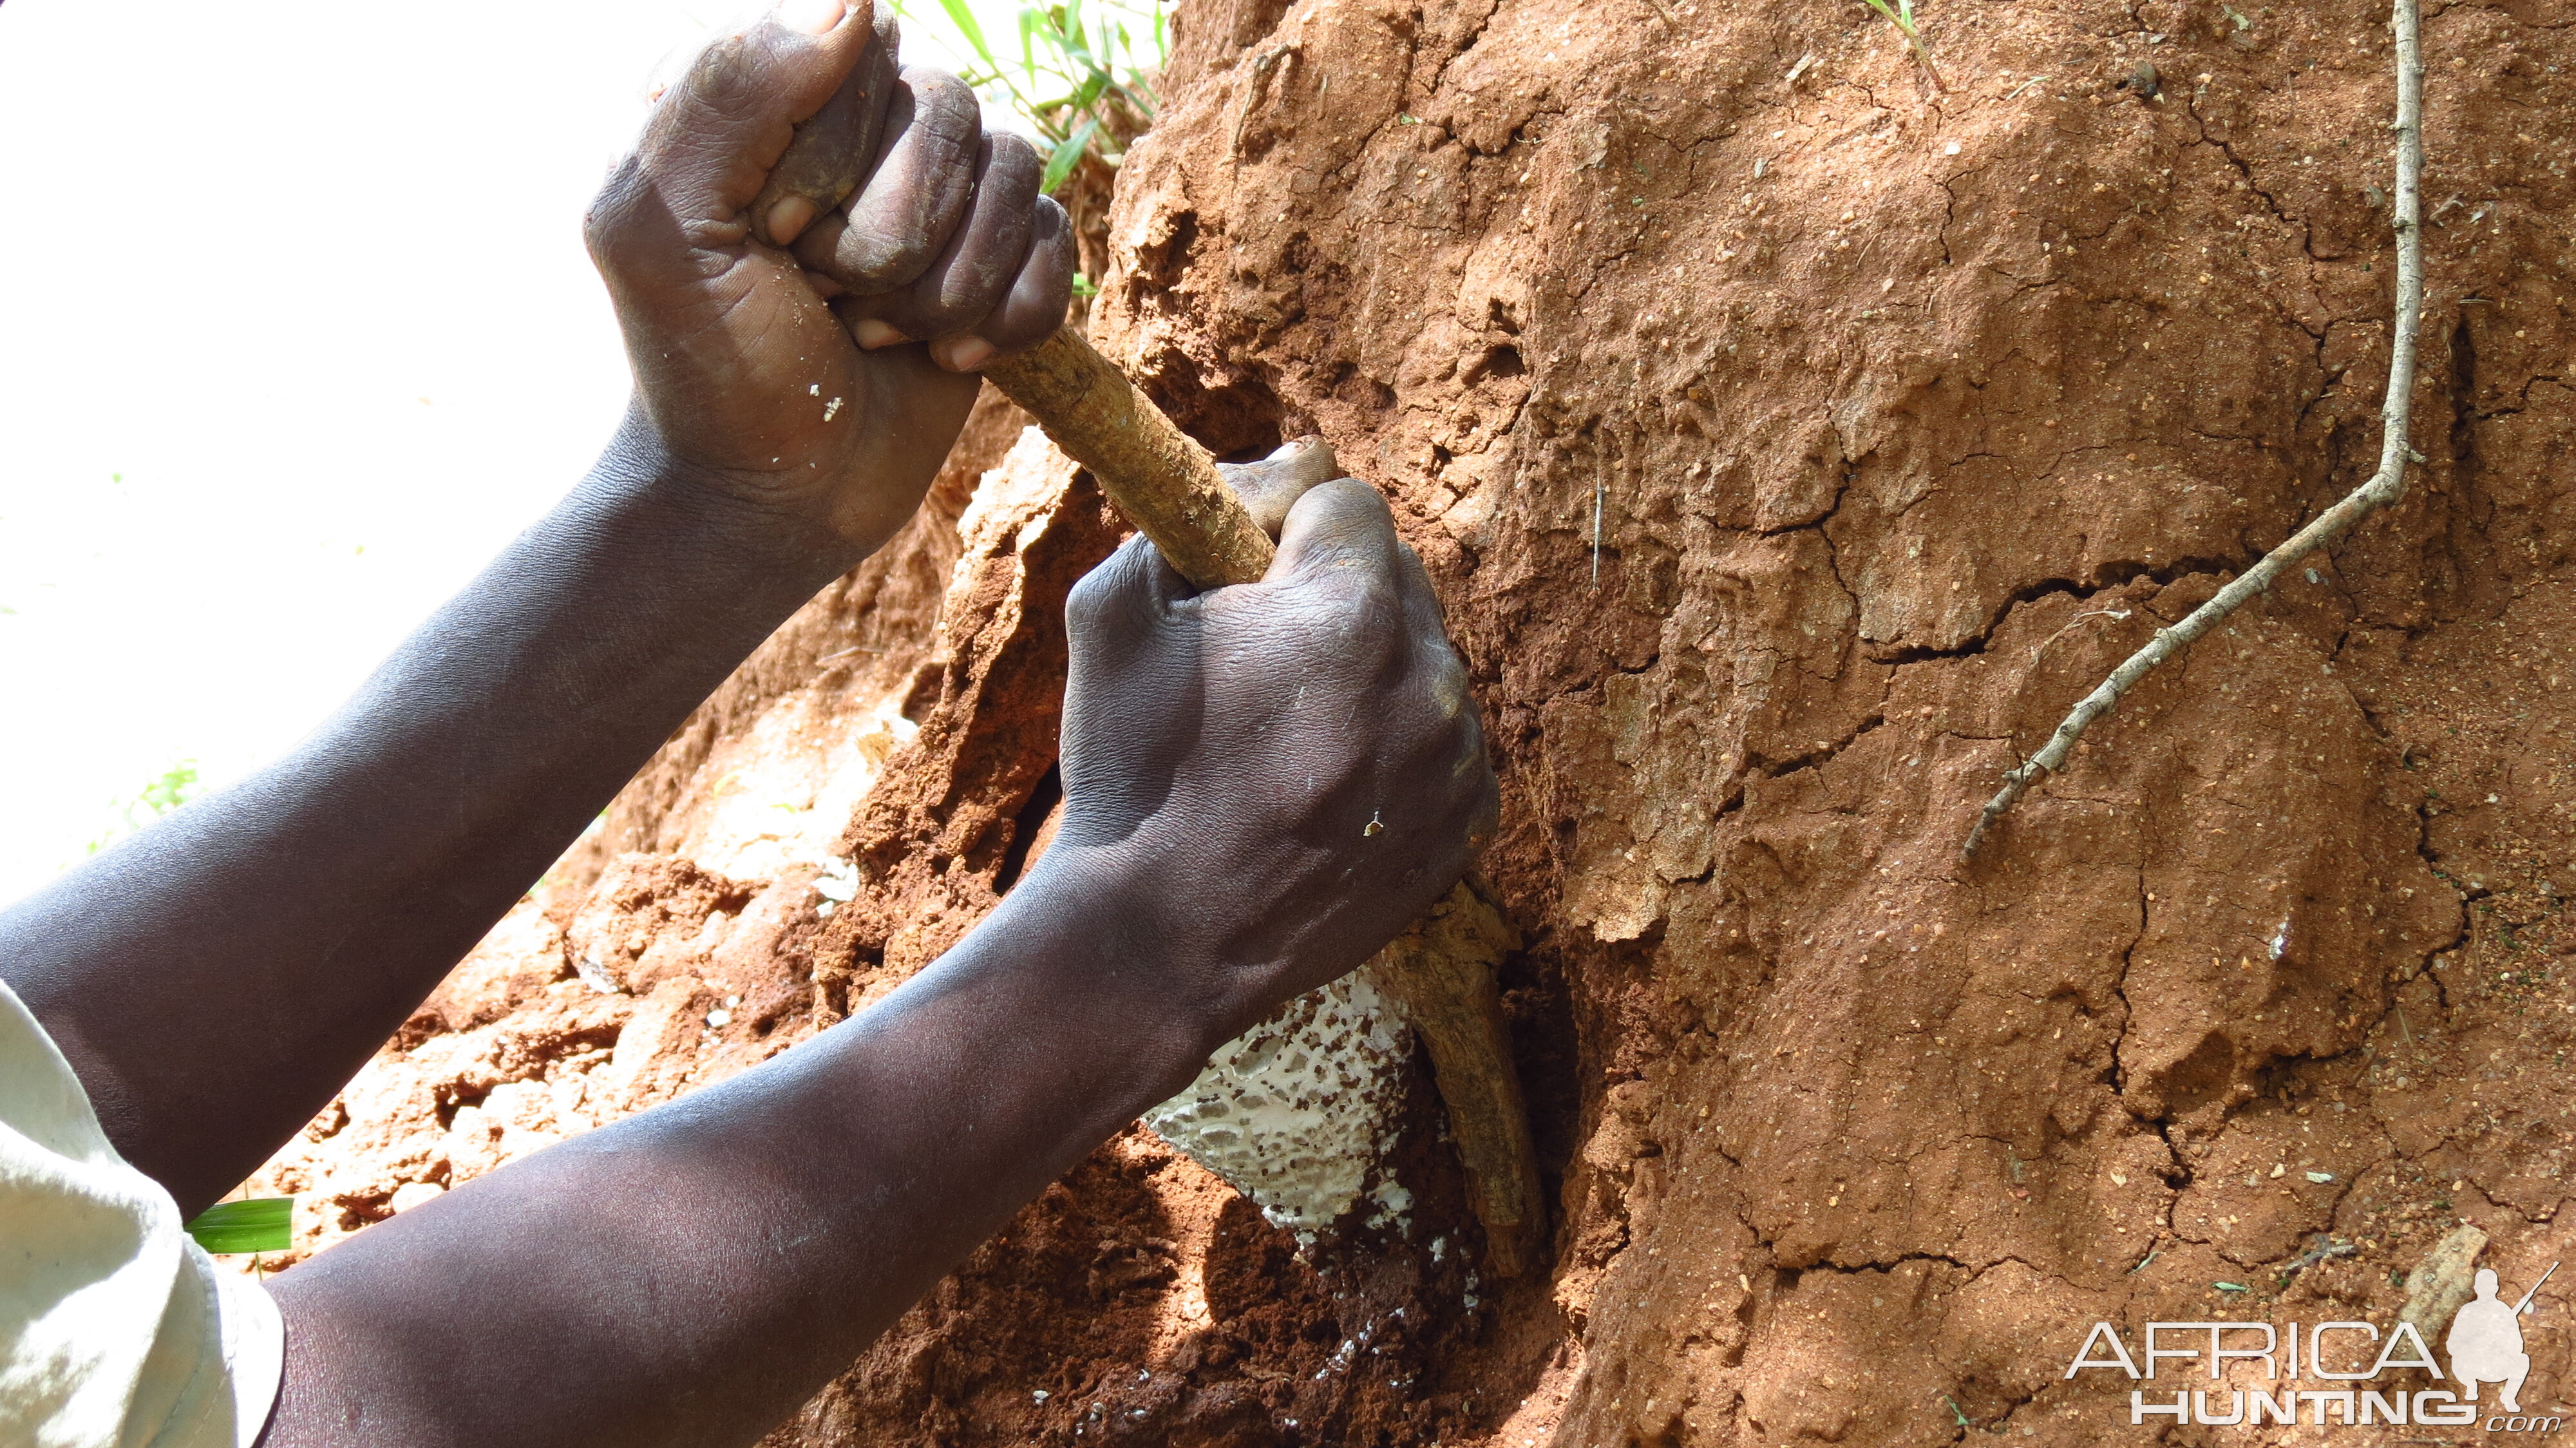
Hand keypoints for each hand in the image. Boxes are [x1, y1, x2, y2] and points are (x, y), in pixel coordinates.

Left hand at [584, 0, 1073, 549]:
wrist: (773, 499)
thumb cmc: (705, 371)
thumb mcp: (659, 230)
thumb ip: (725, 94)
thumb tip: (858, 0)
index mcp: (767, 94)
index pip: (859, 53)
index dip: (833, 162)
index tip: (770, 242)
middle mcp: (859, 124)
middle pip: (950, 109)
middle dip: (894, 236)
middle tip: (828, 298)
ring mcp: (937, 192)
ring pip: (1016, 171)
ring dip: (950, 284)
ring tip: (879, 334)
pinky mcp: (996, 259)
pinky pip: (1056, 240)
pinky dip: (1008, 315)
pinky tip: (946, 359)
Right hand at [1038, 445, 1500, 1043]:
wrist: (1157, 943)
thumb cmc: (1127, 771)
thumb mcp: (1115, 609)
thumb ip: (1205, 505)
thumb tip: (1295, 461)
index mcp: (1346, 611)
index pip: (1350, 503)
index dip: (1286, 531)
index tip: (1245, 581)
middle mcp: (1427, 677)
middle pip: (1399, 577)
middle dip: (1333, 597)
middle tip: (1262, 663)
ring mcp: (1456, 758)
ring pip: (1426, 662)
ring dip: (1370, 675)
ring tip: (1289, 737)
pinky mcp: (1469, 822)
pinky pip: (1448, 742)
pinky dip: (1398, 750)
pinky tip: (1325, 788)